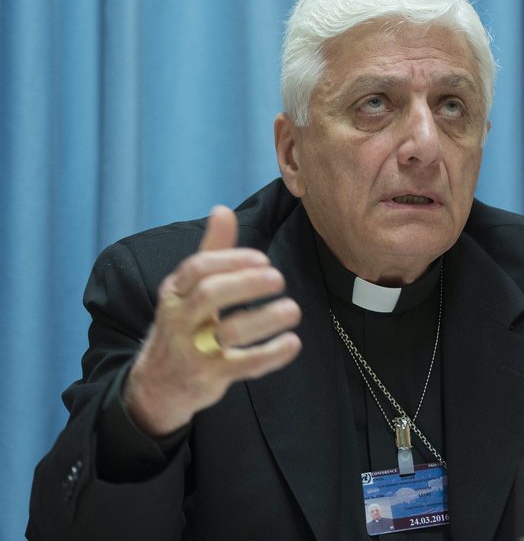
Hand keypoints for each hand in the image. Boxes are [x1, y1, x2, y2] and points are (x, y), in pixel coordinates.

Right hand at [123, 206, 301, 435]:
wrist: (157, 386)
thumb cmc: (183, 327)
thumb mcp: (187, 290)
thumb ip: (210, 252)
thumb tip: (222, 210)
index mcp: (173, 292)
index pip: (198, 268)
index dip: (232, 260)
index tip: (263, 259)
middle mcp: (178, 319)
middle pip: (211, 295)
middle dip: (247, 283)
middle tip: (279, 279)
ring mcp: (192, 350)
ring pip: (229, 331)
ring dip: (266, 319)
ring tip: (293, 310)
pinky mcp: (209, 377)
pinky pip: (244, 365)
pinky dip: (271, 354)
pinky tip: (293, 342)